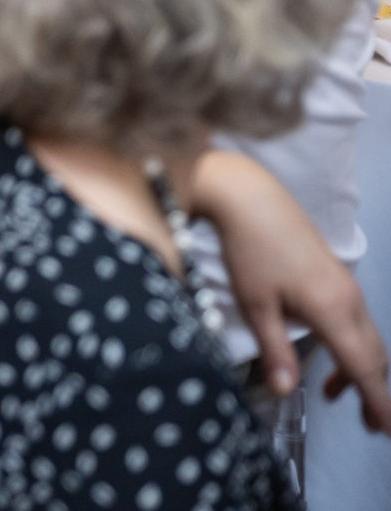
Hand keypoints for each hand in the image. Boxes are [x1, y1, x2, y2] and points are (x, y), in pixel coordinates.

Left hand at [190, 148, 390, 430]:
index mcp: (333, 311)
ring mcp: (346, 286)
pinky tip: (328, 352)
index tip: (385, 427)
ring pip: (368, 337)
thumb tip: (285, 392)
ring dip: (361, 368)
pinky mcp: (336, 276)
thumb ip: (275, 350)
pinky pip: (357, 320)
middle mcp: (349, 300)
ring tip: (336, 394)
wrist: (250, 198)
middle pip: (374, 356)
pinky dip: (353, 345)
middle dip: (375, 392)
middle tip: (371, 424)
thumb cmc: (248, 250)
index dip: (378, 401)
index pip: (364, 367)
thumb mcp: (255, 305)